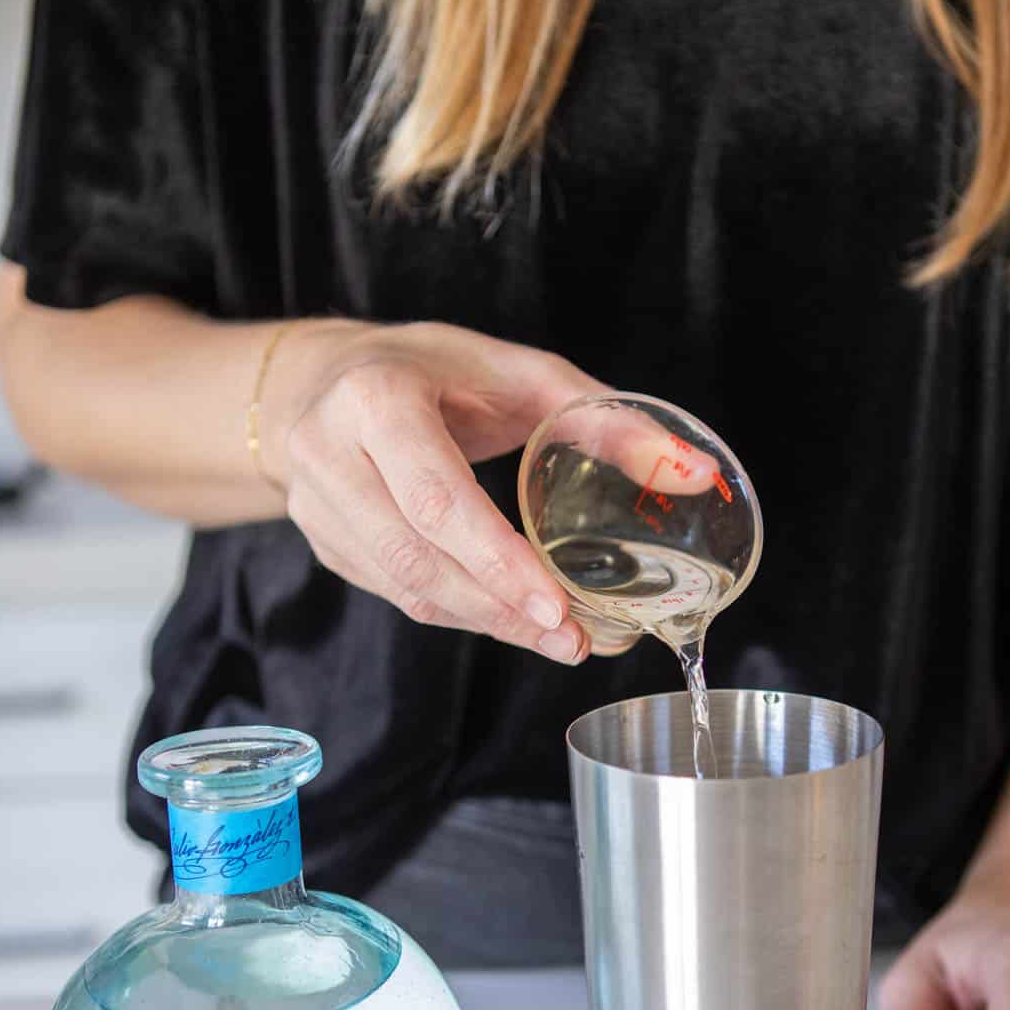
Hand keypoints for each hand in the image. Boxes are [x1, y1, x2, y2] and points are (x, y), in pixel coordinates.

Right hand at [261, 318, 595, 662]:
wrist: (331, 376)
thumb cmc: (438, 371)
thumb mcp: (522, 374)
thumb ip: (606, 421)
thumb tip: (694, 474)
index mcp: (376, 398)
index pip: (436, 499)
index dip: (496, 562)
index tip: (557, 607)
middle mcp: (329, 451)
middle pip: (416, 558)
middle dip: (499, 610)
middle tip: (571, 638)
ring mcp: (315, 503)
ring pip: (404, 588)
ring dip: (485, 623)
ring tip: (556, 639)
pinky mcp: (322, 541)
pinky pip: (396, 594)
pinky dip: (459, 614)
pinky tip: (509, 620)